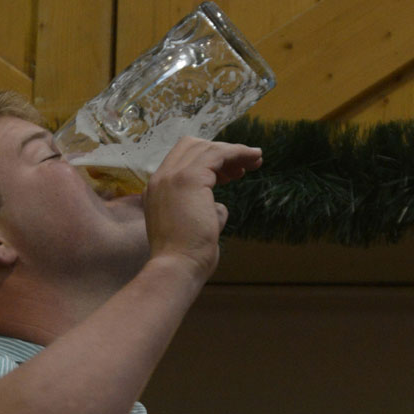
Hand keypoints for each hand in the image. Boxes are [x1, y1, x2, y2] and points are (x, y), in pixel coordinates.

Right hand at [144, 138, 262, 279]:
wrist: (177, 267)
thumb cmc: (187, 256)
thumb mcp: (195, 227)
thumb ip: (204, 212)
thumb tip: (220, 208)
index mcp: (158, 189)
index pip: (182, 159)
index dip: (208, 161)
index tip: (230, 175)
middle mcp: (161, 178)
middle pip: (192, 146)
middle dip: (221, 151)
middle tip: (245, 166)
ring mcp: (172, 176)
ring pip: (206, 148)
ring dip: (233, 152)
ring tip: (255, 161)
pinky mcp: (189, 178)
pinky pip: (217, 154)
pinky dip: (237, 152)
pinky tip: (253, 159)